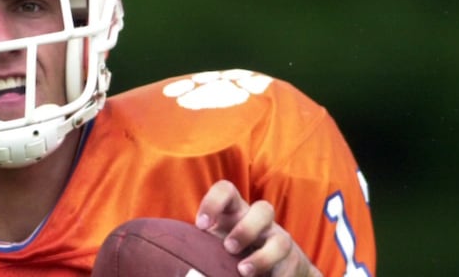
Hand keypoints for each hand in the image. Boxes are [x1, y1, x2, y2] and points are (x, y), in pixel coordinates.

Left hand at [195, 180, 321, 276]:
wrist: (275, 270)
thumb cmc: (231, 255)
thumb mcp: (213, 246)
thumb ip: (196, 245)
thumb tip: (164, 256)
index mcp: (237, 212)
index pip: (227, 190)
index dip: (214, 201)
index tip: (200, 225)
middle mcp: (261, 223)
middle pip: (263, 208)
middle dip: (246, 228)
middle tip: (228, 248)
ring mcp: (280, 241)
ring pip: (281, 239)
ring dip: (262, 257)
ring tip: (243, 272)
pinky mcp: (294, 263)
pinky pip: (292, 267)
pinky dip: (279, 276)